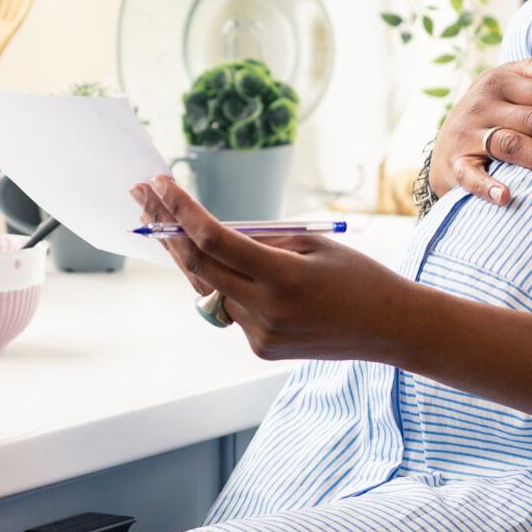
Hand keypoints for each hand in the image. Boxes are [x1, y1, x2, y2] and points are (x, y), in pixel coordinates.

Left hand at [130, 176, 415, 361]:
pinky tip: (219, 263)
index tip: (158, 183)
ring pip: (206, 288)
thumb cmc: (356, 275)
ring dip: (186, 255)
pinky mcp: (260, 348)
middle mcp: (265, 311)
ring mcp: (260, 334)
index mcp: (282, 277)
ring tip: (163, 222)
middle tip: (141, 196)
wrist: (390, 328)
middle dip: (164, 227)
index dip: (180, 209)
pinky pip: (227, 308)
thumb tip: (204, 230)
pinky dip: (221, 283)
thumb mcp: (310, 243)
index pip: (213, 239)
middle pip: (196, 265)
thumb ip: (257, 239)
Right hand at [429, 58, 531, 206]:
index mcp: (499, 81)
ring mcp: (468, 135)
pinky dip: (487, 187)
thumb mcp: (505, 84)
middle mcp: (483, 105)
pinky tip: (507, 198)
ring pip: (514, 146)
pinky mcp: (455, 164)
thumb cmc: (490, 113)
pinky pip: (471, 176)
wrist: (442, 149)